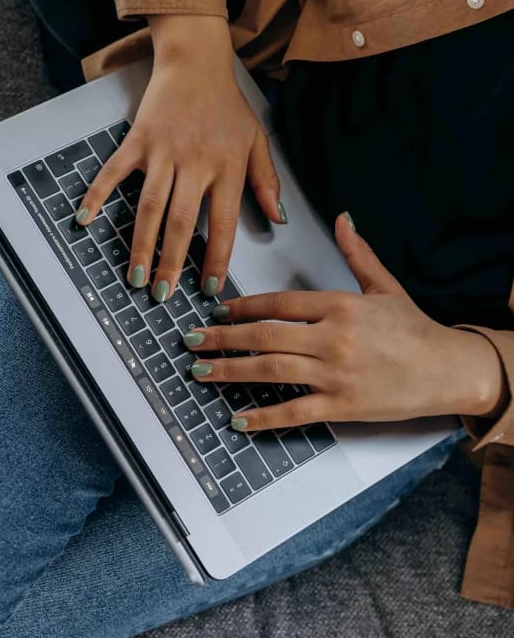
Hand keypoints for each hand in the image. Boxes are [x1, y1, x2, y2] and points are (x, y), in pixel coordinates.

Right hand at [73, 15, 285, 301]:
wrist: (196, 62)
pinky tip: (84, 220)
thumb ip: (267, 182)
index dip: (216, 258)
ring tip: (135, 277)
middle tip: (162, 294)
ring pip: (149, 206)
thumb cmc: (228, 105)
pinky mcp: (138, 139)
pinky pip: (114, 172)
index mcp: (227, 168)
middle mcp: (195, 163)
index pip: (223, 223)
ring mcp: (163, 152)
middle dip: (171, 262)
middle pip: (180, 222)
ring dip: (140, 245)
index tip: (209, 287)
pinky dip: (97, 195)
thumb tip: (278, 220)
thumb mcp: (257, 141)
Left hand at [183, 211, 508, 430]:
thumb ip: (357, 253)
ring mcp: (336, 374)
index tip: (218, 309)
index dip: (243, 306)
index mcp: (340, 305)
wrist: (447, 370)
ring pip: (272, 371)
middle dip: (223, 338)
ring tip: (201, 372)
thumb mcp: (385, 285)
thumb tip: (343, 218)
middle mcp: (333, 338)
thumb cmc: (414, 329)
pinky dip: (265, 417)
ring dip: (231, 371)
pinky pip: (295, 412)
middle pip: (265, 336)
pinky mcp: (343, 406)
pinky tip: (239, 419)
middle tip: (191, 340)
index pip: (280, 303)